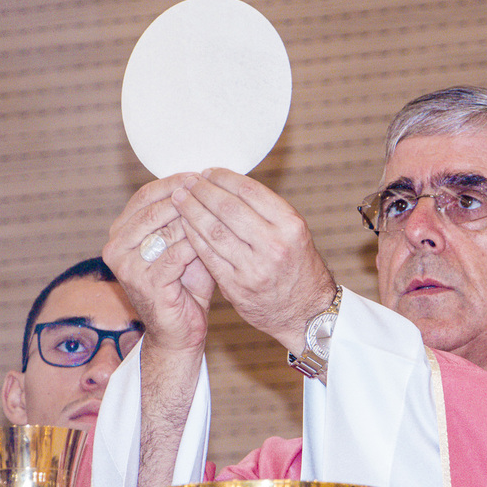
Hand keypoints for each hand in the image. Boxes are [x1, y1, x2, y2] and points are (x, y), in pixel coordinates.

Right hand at [103, 174, 214, 353]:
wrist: (180, 331)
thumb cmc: (185, 285)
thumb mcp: (183, 243)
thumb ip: (187, 216)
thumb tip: (207, 181)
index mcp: (120, 232)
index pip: (144, 196)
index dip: (174, 182)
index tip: (202, 175)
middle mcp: (116, 247)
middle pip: (153, 210)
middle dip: (187, 198)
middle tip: (214, 191)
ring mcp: (127, 267)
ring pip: (164, 230)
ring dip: (195, 221)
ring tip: (219, 215)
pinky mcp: (145, 284)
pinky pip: (175, 255)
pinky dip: (197, 245)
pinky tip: (215, 241)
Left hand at [171, 168, 335, 353]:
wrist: (306, 314)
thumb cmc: (298, 268)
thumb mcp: (294, 235)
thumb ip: (266, 213)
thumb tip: (228, 185)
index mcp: (291, 225)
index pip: (249, 191)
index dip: (224, 178)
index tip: (209, 172)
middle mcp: (274, 245)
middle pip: (228, 208)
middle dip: (203, 191)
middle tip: (188, 182)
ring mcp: (254, 268)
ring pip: (213, 231)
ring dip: (192, 211)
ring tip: (180, 198)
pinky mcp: (237, 286)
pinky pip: (208, 255)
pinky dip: (193, 237)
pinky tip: (184, 225)